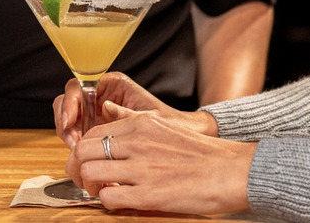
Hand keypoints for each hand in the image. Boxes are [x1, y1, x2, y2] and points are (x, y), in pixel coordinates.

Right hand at [53, 72, 217, 148]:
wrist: (183, 142)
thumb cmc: (172, 126)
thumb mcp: (152, 120)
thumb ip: (129, 113)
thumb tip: (106, 107)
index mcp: (112, 84)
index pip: (80, 85)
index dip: (70, 103)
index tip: (70, 121)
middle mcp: (100, 95)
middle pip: (68, 101)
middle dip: (66, 121)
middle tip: (73, 141)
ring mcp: (95, 112)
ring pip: (68, 117)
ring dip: (68, 134)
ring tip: (77, 151)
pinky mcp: (95, 129)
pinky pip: (76, 133)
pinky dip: (75, 144)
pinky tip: (83, 157)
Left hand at [65, 110, 256, 214]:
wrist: (233, 171)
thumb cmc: (202, 152)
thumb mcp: (164, 124)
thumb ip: (132, 119)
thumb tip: (107, 108)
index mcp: (140, 124)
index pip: (92, 133)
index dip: (81, 149)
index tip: (85, 160)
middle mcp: (136, 143)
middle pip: (83, 151)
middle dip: (76, 167)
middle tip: (83, 178)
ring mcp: (141, 168)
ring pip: (90, 173)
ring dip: (89, 185)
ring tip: (99, 190)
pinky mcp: (149, 194)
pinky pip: (109, 197)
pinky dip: (106, 201)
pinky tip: (117, 201)